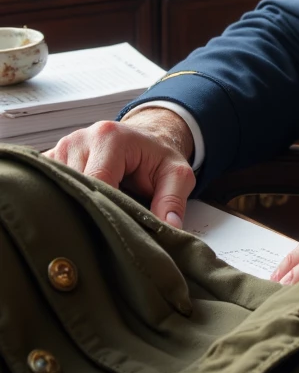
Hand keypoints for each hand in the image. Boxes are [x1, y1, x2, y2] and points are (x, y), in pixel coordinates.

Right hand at [46, 108, 195, 227]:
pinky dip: (57, 200)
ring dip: (70, 207)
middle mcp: (80, 139)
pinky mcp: (52, 159)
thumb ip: (173, 200)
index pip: (95, 181)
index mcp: (110, 138)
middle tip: (99, 234)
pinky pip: (46, 185)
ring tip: (88, 222)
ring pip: (56, 188)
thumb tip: (168, 230)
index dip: (102, 210)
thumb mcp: (177, 174)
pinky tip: (73, 213)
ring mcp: (62, 148)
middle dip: (85, 212)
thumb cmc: (157, 157)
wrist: (146, 138)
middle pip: (72, 187)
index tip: (110, 231)